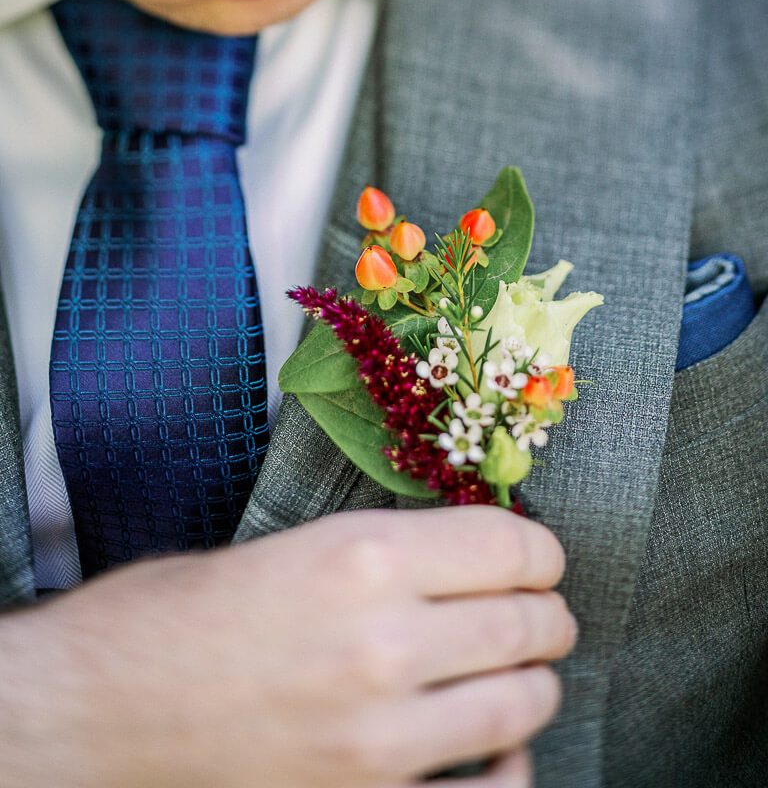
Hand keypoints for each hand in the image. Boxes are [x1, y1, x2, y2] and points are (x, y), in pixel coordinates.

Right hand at [0, 507, 574, 787]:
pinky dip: (512, 774)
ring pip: (522, 704)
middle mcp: (384, 643)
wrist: (97, 710)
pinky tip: (501, 753)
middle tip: (536, 611)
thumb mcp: (289, 546)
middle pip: (527, 622)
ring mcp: (379, 738)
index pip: (510, 548)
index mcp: (363, 558)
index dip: (540, 549)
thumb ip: (387, 551)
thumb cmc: (177, 614)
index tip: (538, 557)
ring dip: (535, 683)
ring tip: (521, 671)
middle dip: (545, 613)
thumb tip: (467, 556)